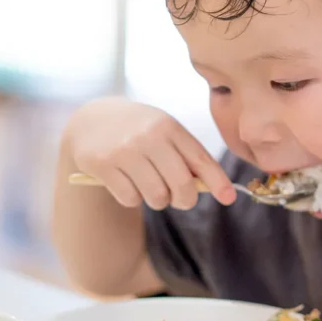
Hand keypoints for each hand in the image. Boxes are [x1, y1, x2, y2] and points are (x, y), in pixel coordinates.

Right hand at [65, 97, 235, 209]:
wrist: (92, 120)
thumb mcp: (163, 131)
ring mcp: (125, 150)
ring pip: (157, 196)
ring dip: (158, 201)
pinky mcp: (103, 165)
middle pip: (181, 184)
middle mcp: (149, 136)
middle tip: (180, 200)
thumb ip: (186, 156)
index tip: (229, 197)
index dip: (218, 181)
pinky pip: (131, 199)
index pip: (200, 159)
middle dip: (185, 200)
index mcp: (169, 126)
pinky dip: (133, 198)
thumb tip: (213, 189)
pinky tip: (126, 182)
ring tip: (149, 186)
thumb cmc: (139, 131)